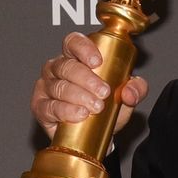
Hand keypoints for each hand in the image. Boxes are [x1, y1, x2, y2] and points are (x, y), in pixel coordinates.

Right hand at [30, 32, 147, 138]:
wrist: (97, 135)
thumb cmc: (108, 108)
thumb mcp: (127, 96)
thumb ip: (137, 89)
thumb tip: (129, 91)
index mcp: (77, 57)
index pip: (73, 42)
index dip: (83, 48)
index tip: (98, 62)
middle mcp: (58, 68)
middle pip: (66, 66)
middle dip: (86, 79)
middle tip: (104, 92)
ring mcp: (47, 86)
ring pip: (58, 86)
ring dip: (78, 96)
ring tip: (96, 107)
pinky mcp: (40, 107)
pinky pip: (49, 106)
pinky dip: (65, 110)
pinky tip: (80, 115)